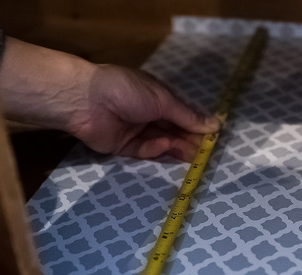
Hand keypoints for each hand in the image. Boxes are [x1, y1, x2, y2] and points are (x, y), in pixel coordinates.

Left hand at [0, 37, 219, 160]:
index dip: (197, 125)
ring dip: (175, 147)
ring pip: (160, 143)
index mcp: (157, 97)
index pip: (182, 114)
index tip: (213, 137)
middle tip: (205, 153)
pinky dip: (154, 149)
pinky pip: (143, 151)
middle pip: (172, 131)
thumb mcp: (162, 100)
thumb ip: (187, 116)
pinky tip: (164, 145)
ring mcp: (134, 130)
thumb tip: (215, 125)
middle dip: (188, 140)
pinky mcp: (122, 146)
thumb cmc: (128, 91)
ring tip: (191, 155)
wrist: (87, 101)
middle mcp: (147, 113)